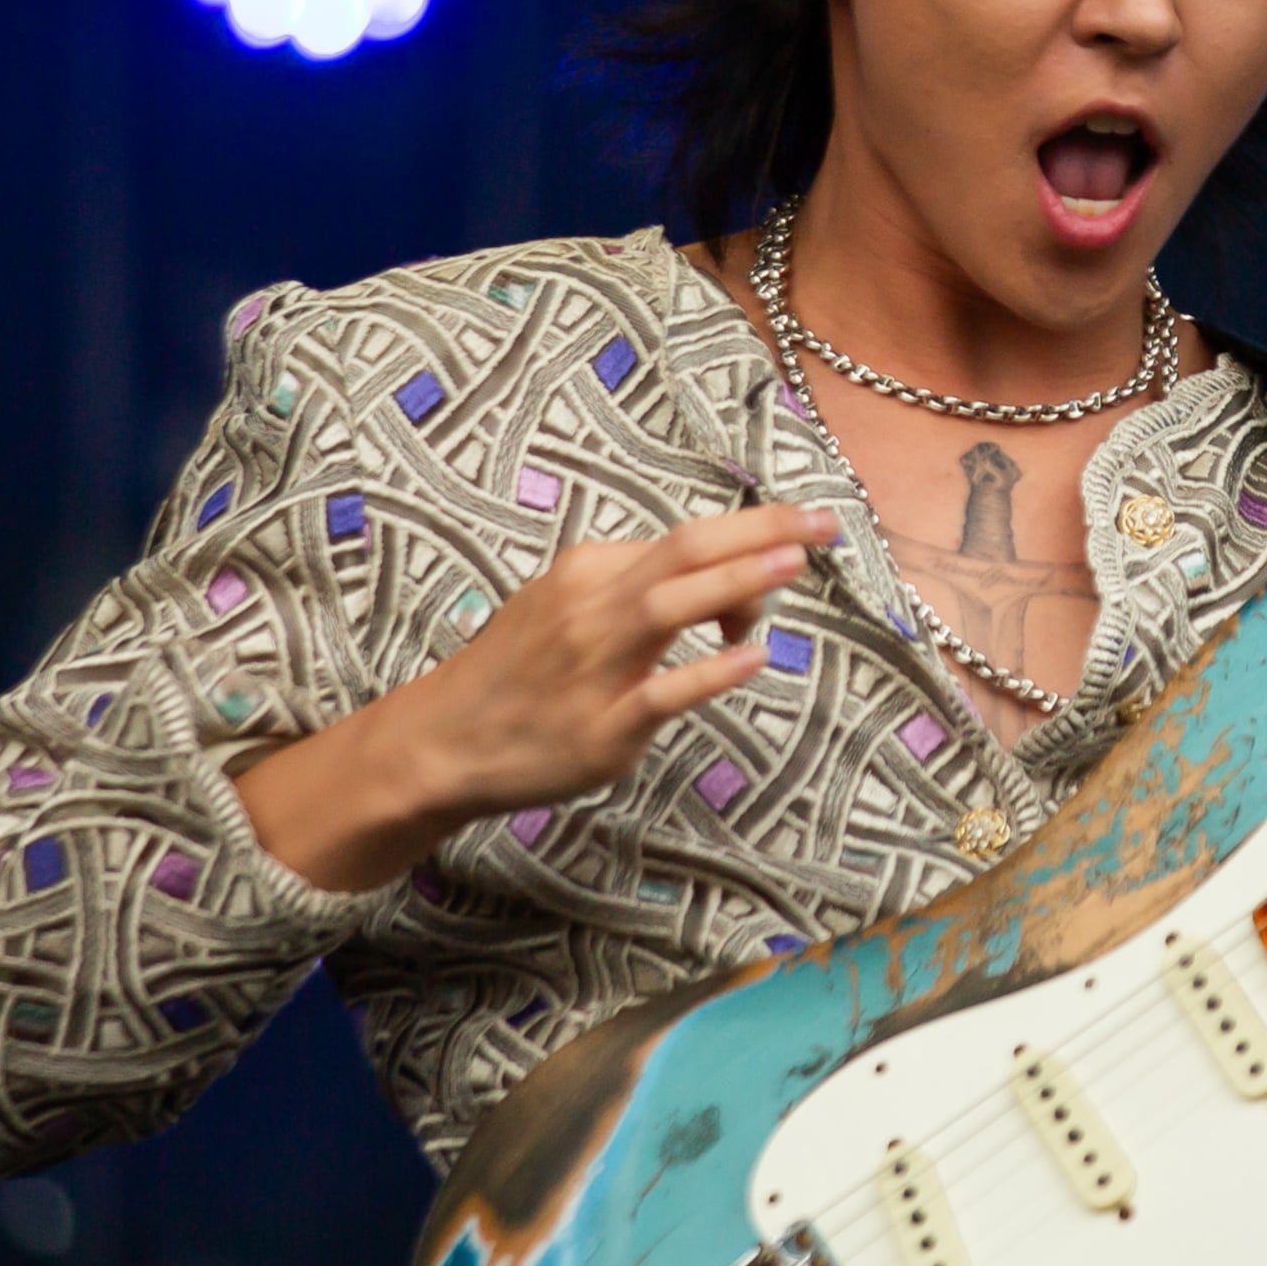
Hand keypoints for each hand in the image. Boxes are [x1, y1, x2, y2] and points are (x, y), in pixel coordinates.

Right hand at [235, 503, 838, 889]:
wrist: (442, 740)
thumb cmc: (520, 673)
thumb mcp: (565, 606)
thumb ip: (635, 589)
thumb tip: (722, 583)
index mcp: (587, 571)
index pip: (684, 540)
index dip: (749, 535)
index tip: (802, 527)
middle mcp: (590, 607)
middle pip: (685, 553)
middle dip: (761, 533)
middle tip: (824, 525)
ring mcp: (595, 666)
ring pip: (670, 606)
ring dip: (737, 582)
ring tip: (793, 566)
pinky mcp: (600, 725)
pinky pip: (661, 692)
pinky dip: (709, 673)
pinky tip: (751, 658)